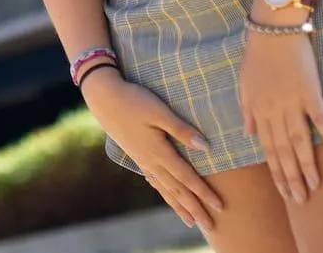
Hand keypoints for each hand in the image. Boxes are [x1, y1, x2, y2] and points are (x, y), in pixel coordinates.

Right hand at [81, 73, 223, 231]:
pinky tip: (167, 195)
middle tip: (210, 226)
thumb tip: (206, 147)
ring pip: (164, 189)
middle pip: (177, 190)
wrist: (103, 96)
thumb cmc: (133, 99)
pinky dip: (164, 192)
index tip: (219, 206)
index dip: (203, 193)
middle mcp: (150, 161)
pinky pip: (154, 181)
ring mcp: (142, 159)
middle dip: (194, 208)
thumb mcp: (159, 111)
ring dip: (179, 206)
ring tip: (191, 221)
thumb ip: (182, 130)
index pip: (186, 178)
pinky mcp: (136, 154)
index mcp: (158, 151)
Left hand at [238, 25, 322, 203]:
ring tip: (316, 187)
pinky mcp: (311, 92)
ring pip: (300, 142)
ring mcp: (293, 102)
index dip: (275, 171)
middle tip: (300, 200)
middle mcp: (274, 110)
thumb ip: (246, 109)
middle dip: (291, 177)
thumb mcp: (244, 82)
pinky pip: (321, 120)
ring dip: (308, 166)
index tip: (283, 191)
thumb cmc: (258, 53)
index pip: (267, 148)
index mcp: (257, 109)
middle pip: (283, 151)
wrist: (274, 27)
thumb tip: (248, 134)